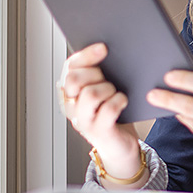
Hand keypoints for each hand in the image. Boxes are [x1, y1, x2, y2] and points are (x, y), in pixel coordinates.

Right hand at [58, 43, 141, 181]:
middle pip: (75, 79)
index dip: (85, 55)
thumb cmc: (112, 114)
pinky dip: (119, 101)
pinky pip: (108, 109)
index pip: (69, 67)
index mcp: (70, 92)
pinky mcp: (99, 131)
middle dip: (96, 74)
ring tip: (115, 93)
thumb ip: (99, 73)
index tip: (103, 47)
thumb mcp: (102, 90)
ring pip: (90, 94)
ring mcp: (83, 120)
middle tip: (109, 79)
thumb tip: (106, 50)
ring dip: (108, 89)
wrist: (119, 145)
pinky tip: (123, 101)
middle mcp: (72, 106)